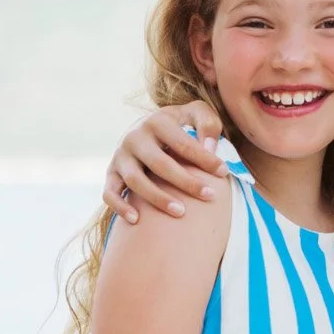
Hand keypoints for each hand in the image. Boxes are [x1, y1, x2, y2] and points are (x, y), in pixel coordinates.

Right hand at [105, 102, 226, 224]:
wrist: (148, 128)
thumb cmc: (180, 125)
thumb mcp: (196, 114)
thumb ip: (208, 125)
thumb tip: (209, 149)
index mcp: (157, 121)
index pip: (183, 144)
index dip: (205, 159)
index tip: (224, 173)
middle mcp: (134, 137)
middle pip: (160, 164)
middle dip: (186, 182)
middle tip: (210, 196)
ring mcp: (120, 156)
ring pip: (135, 180)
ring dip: (158, 198)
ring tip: (181, 212)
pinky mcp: (111, 173)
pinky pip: (109, 193)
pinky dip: (120, 206)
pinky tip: (137, 219)